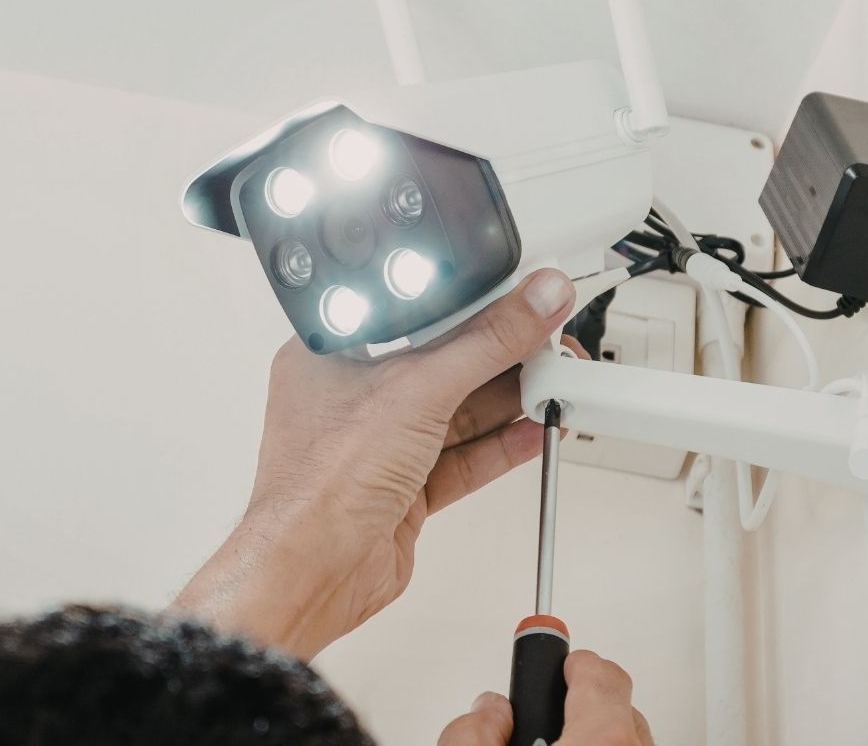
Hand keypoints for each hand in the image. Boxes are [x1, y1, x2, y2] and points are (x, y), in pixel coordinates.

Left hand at [173, 268, 578, 658]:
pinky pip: (461, 458)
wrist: (313, 572)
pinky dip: (499, 446)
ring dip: (507, 401)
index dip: (468, 301)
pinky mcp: (404, 488)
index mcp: (334, 353)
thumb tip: (534, 301)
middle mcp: (354, 398)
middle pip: (442, 363)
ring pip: (456, 413)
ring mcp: (380, 445)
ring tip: (554, 384)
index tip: (517, 294)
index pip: (414, 312)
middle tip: (549, 342)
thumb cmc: (320, 482)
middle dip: (499, 355)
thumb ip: (487, 343)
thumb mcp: (417, 389)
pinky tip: (532, 431)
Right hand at [437, 651, 654, 744]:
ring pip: (625, 739)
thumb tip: (489, 713)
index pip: (598, 670)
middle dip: (578, 709)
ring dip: (593, 739)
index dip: (568, 661)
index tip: (554, 657)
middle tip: (543, 722)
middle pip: (615, 707)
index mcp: (602, 741)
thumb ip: (471, 732)